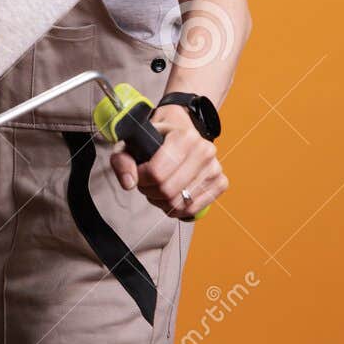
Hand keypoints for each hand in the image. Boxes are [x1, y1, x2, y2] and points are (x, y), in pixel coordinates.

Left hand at [109, 103, 227, 219]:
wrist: (178, 134)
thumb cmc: (154, 141)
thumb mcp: (131, 144)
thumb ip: (122, 161)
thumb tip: (129, 183)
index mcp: (185, 136)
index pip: (157, 173)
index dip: (141, 179)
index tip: (137, 173)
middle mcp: (205, 150)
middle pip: (168, 190)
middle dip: (150, 191)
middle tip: (146, 183)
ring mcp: (215, 167)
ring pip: (179, 203)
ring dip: (161, 201)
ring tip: (158, 187)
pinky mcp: (220, 183)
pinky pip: (194, 209)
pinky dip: (177, 209)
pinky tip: (171, 196)